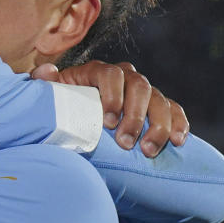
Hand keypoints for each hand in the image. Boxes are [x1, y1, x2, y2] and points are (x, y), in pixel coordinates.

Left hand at [31, 60, 188, 156]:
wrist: (77, 122)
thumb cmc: (62, 109)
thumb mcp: (51, 98)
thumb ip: (44, 85)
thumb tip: (47, 72)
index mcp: (97, 71)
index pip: (111, 75)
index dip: (113, 96)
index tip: (108, 122)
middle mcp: (125, 76)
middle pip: (140, 87)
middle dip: (135, 116)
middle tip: (126, 143)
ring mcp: (143, 92)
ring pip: (160, 100)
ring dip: (158, 125)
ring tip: (148, 151)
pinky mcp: (157, 108)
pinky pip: (174, 111)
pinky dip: (178, 124)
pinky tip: (178, 142)